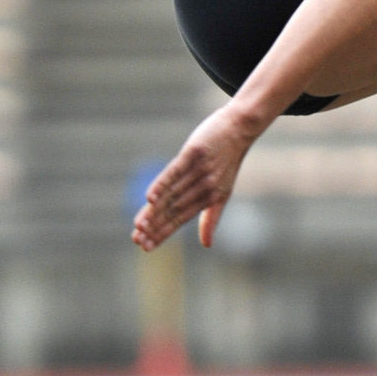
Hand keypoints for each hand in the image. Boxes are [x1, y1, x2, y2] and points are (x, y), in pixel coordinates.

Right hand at [131, 105, 258, 250]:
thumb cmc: (228, 161)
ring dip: (154, 210)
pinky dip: (161, 184)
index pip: (182, 219)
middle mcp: (206, 186)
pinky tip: (149, 198)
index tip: (146, 247)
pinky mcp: (194, 152)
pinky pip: (175, 171)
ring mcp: (200, 169)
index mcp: (211, 198)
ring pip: (172, 194)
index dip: (164, 233)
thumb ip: (211, 217)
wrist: (240, 128)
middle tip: (136, 240)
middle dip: (154, 226)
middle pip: (174, 209)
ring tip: (138, 225)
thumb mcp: (223, 192)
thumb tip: (207, 245)